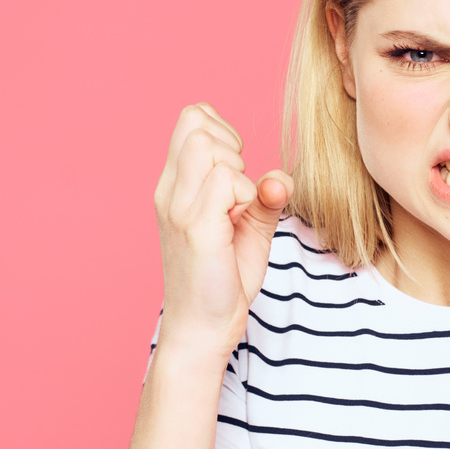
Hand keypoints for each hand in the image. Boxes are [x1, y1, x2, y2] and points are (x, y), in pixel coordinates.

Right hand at [152, 103, 293, 358]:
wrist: (203, 329)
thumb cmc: (222, 278)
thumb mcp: (248, 227)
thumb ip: (263, 197)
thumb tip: (279, 178)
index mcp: (175, 186)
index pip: (191, 119)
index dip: (222, 130)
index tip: (237, 168)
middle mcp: (169, 191)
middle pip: (195, 120)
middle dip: (230, 142)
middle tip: (239, 186)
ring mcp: (178, 208)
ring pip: (206, 143)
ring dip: (234, 166)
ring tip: (237, 205)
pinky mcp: (195, 228)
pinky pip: (223, 179)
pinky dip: (242, 193)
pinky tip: (239, 222)